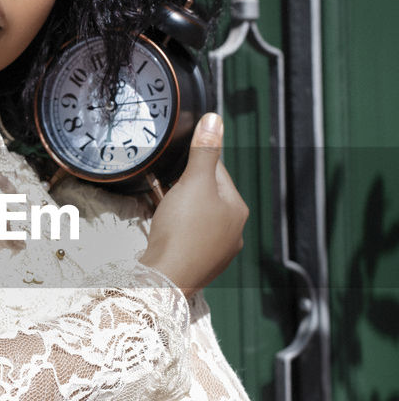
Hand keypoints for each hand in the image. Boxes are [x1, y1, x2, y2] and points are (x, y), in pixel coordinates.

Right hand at [140, 113, 247, 297]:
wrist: (165, 279)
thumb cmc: (182, 233)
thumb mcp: (194, 182)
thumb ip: (204, 150)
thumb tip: (214, 121)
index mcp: (237, 209)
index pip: (218, 172)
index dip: (194, 164)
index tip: (176, 166)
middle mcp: (232, 232)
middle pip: (206, 196)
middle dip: (185, 188)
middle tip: (165, 187)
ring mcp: (216, 252)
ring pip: (196, 218)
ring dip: (179, 210)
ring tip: (163, 208)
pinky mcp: (197, 265)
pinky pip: (186, 238)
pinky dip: (175, 231)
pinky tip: (163, 230)